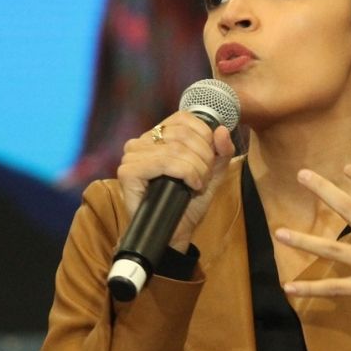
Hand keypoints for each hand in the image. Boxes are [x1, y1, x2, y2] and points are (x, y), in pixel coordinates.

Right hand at [116, 112, 236, 250]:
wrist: (176, 232)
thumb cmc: (190, 202)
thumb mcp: (213, 172)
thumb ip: (221, 151)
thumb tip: (222, 129)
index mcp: (158, 135)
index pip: (184, 118)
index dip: (205, 137)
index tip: (210, 160)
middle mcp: (141, 141)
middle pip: (183, 133)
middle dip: (204, 157)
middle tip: (204, 177)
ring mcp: (132, 155)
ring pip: (177, 148)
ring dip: (197, 168)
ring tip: (197, 184)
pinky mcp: (128, 171)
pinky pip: (165, 162)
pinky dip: (186, 173)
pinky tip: (189, 186)